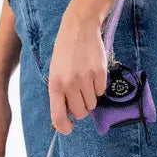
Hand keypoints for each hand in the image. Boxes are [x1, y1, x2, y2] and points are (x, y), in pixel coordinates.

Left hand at [48, 8, 107, 134]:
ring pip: (92, 104)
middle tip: (79, 97)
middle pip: (81, 112)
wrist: (79, 27)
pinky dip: (98, 87)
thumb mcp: (54, 73)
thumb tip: (66, 116)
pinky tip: (92, 74)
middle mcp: (70, 84)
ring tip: (85, 82)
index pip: (58, 116)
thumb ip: (59, 95)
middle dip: (81, 109)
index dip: (64, 127)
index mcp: (55, 85)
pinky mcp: (100, 72)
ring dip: (90, 97)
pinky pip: (102, 91)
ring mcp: (86, 78)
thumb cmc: (64, 53)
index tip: (69, 128)